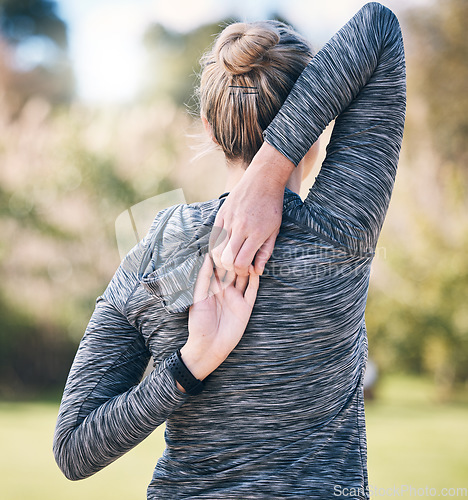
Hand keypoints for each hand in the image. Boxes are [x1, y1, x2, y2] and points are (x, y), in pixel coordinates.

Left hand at [180, 254, 259, 381]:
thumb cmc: (198, 324)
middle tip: (241, 242)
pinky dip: (255, 280)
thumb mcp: (198, 298)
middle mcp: (225, 290)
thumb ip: (203, 278)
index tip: (225, 239)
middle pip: (233, 270)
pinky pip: (252, 291)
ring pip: (244, 278)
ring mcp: (236, 298)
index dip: (222, 255)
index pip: (218, 267)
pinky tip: (257, 269)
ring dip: (247, 267)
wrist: (208, 347)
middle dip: (236, 257)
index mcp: (212, 288)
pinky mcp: (246, 307)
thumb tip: (206, 257)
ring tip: (251, 253)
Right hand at [210, 142, 293, 275]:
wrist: (263, 179)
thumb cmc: (272, 206)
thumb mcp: (274, 230)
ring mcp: (229, 220)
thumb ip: (265, 252)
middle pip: (226, 259)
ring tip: (230, 258)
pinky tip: (224, 247)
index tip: (247, 268)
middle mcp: (240, 228)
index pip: (240, 263)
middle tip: (237, 266)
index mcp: (256, 233)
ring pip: (216, 250)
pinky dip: (217, 246)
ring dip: (222, 259)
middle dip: (230, 268)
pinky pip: (213, 237)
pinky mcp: (221, 214)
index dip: (242, 271)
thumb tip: (257, 271)